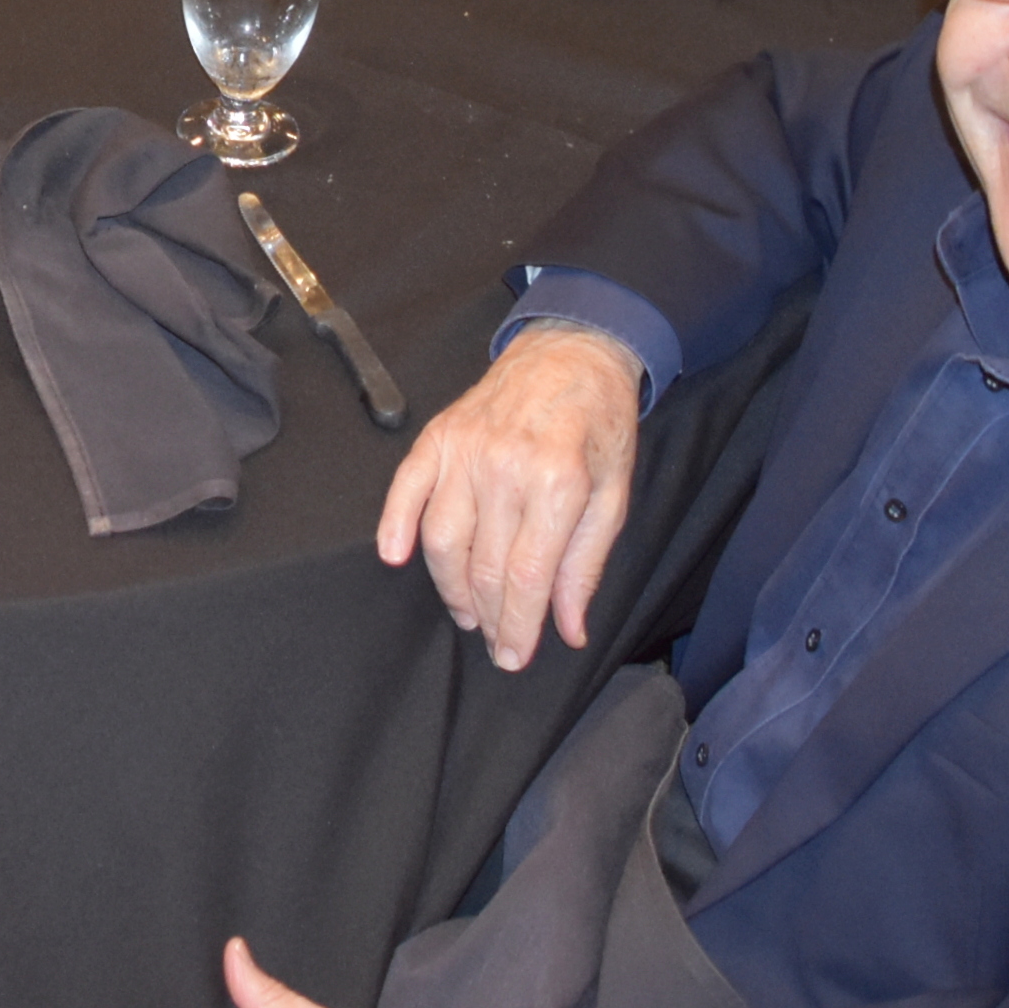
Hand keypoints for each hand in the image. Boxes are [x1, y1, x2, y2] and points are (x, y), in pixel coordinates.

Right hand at [374, 324, 639, 673]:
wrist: (573, 352)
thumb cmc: (599, 425)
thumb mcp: (613, 496)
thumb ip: (586, 565)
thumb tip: (569, 629)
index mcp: (558, 484)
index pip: (527, 576)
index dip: (518, 626)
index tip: (514, 656)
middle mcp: (506, 467)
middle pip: (483, 566)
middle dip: (487, 617)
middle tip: (494, 643)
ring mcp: (467, 450)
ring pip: (442, 539)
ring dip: (450, 587)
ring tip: (466, 612)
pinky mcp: (439, 436)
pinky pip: (407, 488)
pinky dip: (395, 525)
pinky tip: (395, 557)